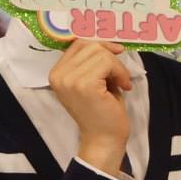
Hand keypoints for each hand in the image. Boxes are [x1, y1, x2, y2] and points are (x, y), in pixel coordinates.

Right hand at [50, 38, 133, 174]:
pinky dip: (120, 72)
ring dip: (117, 66)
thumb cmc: (102, 111)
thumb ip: (92, 62)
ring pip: (100, 52)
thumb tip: (108, 40)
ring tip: (121, 83)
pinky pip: (107, 63)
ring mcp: (69, 79)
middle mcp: (58, 74)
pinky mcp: (84, 85)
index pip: (78, 43)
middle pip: (90, 44)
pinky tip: (124, 87)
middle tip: (121, 75)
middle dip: (111, 57)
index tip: (116, 53)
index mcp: (57, 72)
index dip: (101, 45)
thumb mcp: (93, 80)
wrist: (104, 139)